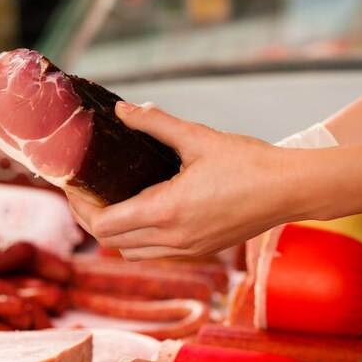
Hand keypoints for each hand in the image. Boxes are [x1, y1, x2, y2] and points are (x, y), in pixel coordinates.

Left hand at [67, 101, 297, 260]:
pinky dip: (136, 237)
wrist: (290, 189)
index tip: (71, 185)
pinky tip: (142, 211)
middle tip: (83, 191)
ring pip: (131, 251)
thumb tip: (123, 110)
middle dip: (89, 218)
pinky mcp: (201, 249)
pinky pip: (155, 251)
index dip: (79, 206)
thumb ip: (156, 122)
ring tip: (108, 201)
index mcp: (169, 211)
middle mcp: (175, 238)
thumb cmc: (250, 163)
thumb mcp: (199, 137)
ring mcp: (189, 248)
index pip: (104, 224)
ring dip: (112, 231)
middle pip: (111, 242)